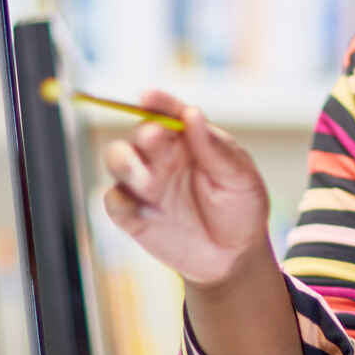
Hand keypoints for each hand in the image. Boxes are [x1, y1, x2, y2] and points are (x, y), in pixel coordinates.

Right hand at [102, 90, 268, 285]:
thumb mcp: (240, 177)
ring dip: (126, 163)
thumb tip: (192, 114)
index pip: (167, 112)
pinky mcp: (133, 214)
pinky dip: (120, 201)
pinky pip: (113, 201)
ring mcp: (145, 184)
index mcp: (188, 139)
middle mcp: (162, 156)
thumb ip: (215, 148)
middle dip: (144, 135)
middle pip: (138, 133)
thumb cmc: (241, 207)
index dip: (156, 102)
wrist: (235, 256)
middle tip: (157, 139)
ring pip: (116, 159)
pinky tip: (143, 211)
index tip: (148, 97)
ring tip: (151, 182)